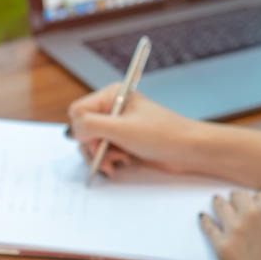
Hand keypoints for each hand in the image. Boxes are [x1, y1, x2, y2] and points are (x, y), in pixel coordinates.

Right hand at [68, 85, 203, 177]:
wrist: (189, 150)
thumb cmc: (162, 134)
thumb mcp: (122, 128)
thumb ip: (91, 125)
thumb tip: (71, 130)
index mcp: (111, 95)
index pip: (77, 111)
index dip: (82, 129)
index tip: (97, 140)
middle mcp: (112, 109)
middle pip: (82, 131)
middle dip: (93, 148)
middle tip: (108, 156)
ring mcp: (118, 127)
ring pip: (92, 145)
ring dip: (102, 157)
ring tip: (120, 161)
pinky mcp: (124, 142)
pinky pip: (104, 153)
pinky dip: (110, 161)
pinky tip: (123, 164)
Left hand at [199, 189, 260, 259]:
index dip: (257, 202)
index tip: (253, 205)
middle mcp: (254, 212)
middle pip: (239, 196)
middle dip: (238, 201)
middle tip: (234, 203)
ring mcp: (236, 229)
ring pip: (220, 205)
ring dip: (220, 205)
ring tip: (216, 203)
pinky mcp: (222, 247)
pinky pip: (208, 227)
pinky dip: (205, 222)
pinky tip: (203, 218)